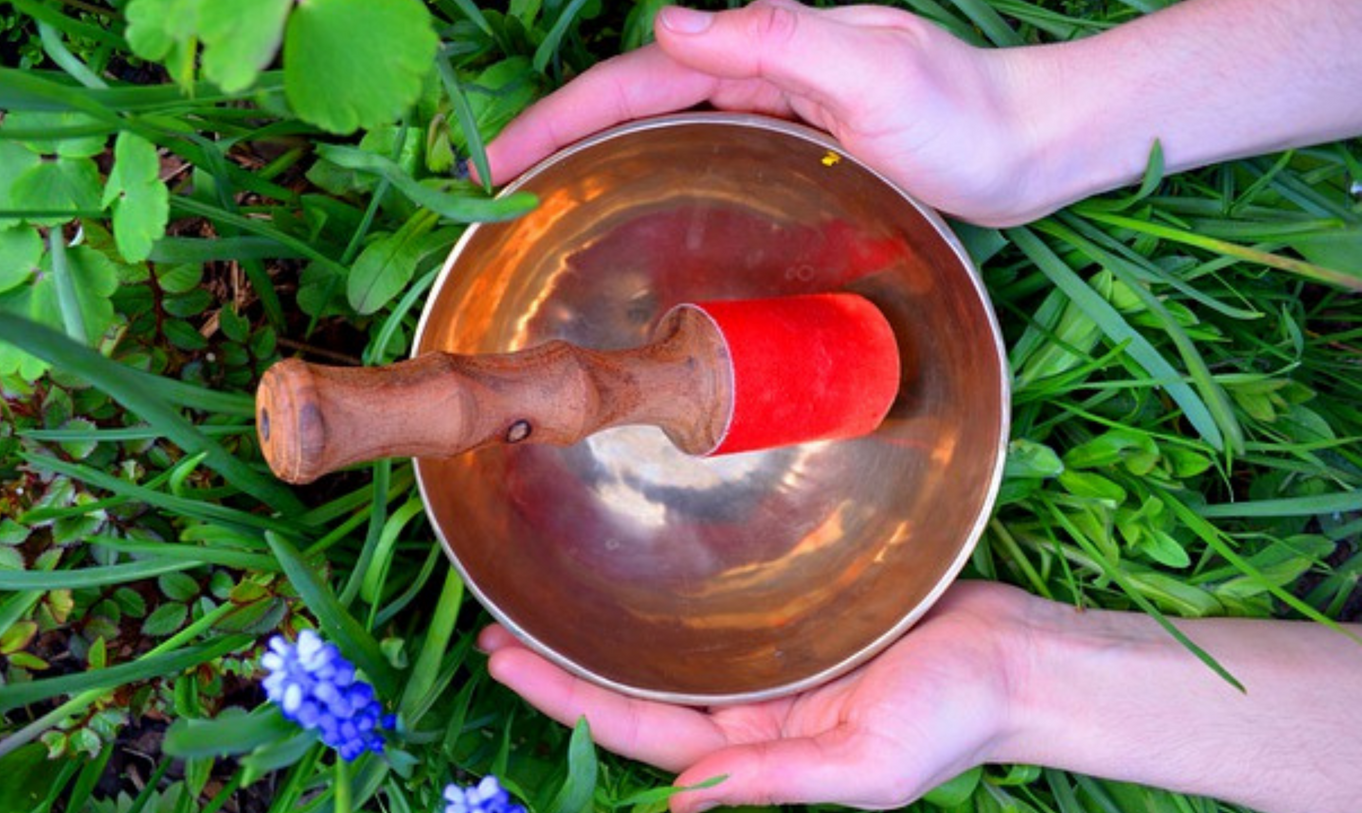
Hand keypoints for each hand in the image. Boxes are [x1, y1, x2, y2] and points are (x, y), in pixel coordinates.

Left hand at [480, 581, 1038, 811]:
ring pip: (669, 650)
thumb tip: (683, 804)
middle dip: (564, 668)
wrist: (1017, 657)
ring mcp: (771, 663)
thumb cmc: (953, 716)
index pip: (639, 731)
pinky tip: (632, 574)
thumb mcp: (866, 766)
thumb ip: (774, 781)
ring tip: (536, 603)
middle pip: (637, 691)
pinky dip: (667, 600)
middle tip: (493, 631)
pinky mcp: (797, 618)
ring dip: (603, 632)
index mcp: (758, 749)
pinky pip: (717, 611)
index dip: (566, 700)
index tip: (503, 662)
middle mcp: (751, 709)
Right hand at [481, 0, 1049, 226]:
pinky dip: (653, 171)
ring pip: (661, 127)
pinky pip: (702, 152)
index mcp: (761, 47)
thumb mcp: (872, 70)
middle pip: (631, 101)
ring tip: (542, 201)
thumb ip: (778, 39)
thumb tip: (669, 21)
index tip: (497, 165)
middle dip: (557, 136)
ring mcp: (774, 108)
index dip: (558, 118)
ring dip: (596, 155)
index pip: (632, 80)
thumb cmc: (963, 114)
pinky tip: (640, 203)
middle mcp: (758, 70)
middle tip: (496, 193)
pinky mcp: (795, 145)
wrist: (1030, 145)